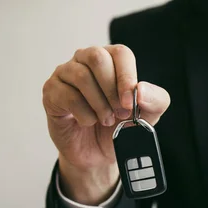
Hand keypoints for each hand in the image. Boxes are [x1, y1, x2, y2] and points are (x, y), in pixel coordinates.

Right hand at [42, 45, 170, 204]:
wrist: (99, 153)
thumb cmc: (121, 127)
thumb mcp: (148, 116)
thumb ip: (156, 100)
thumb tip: (141, 89)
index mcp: (112, 61)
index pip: (120, 53)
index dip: (126, 77)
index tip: (130, 103)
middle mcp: (85, 60)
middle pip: (97, 57)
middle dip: (112, 90)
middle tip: (120, 114)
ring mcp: (65, 74)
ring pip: (81, 76)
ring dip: (99, 104)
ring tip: (106, 120)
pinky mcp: (51, 92)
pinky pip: (67, 96)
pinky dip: (84, 114)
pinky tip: (88, 122)